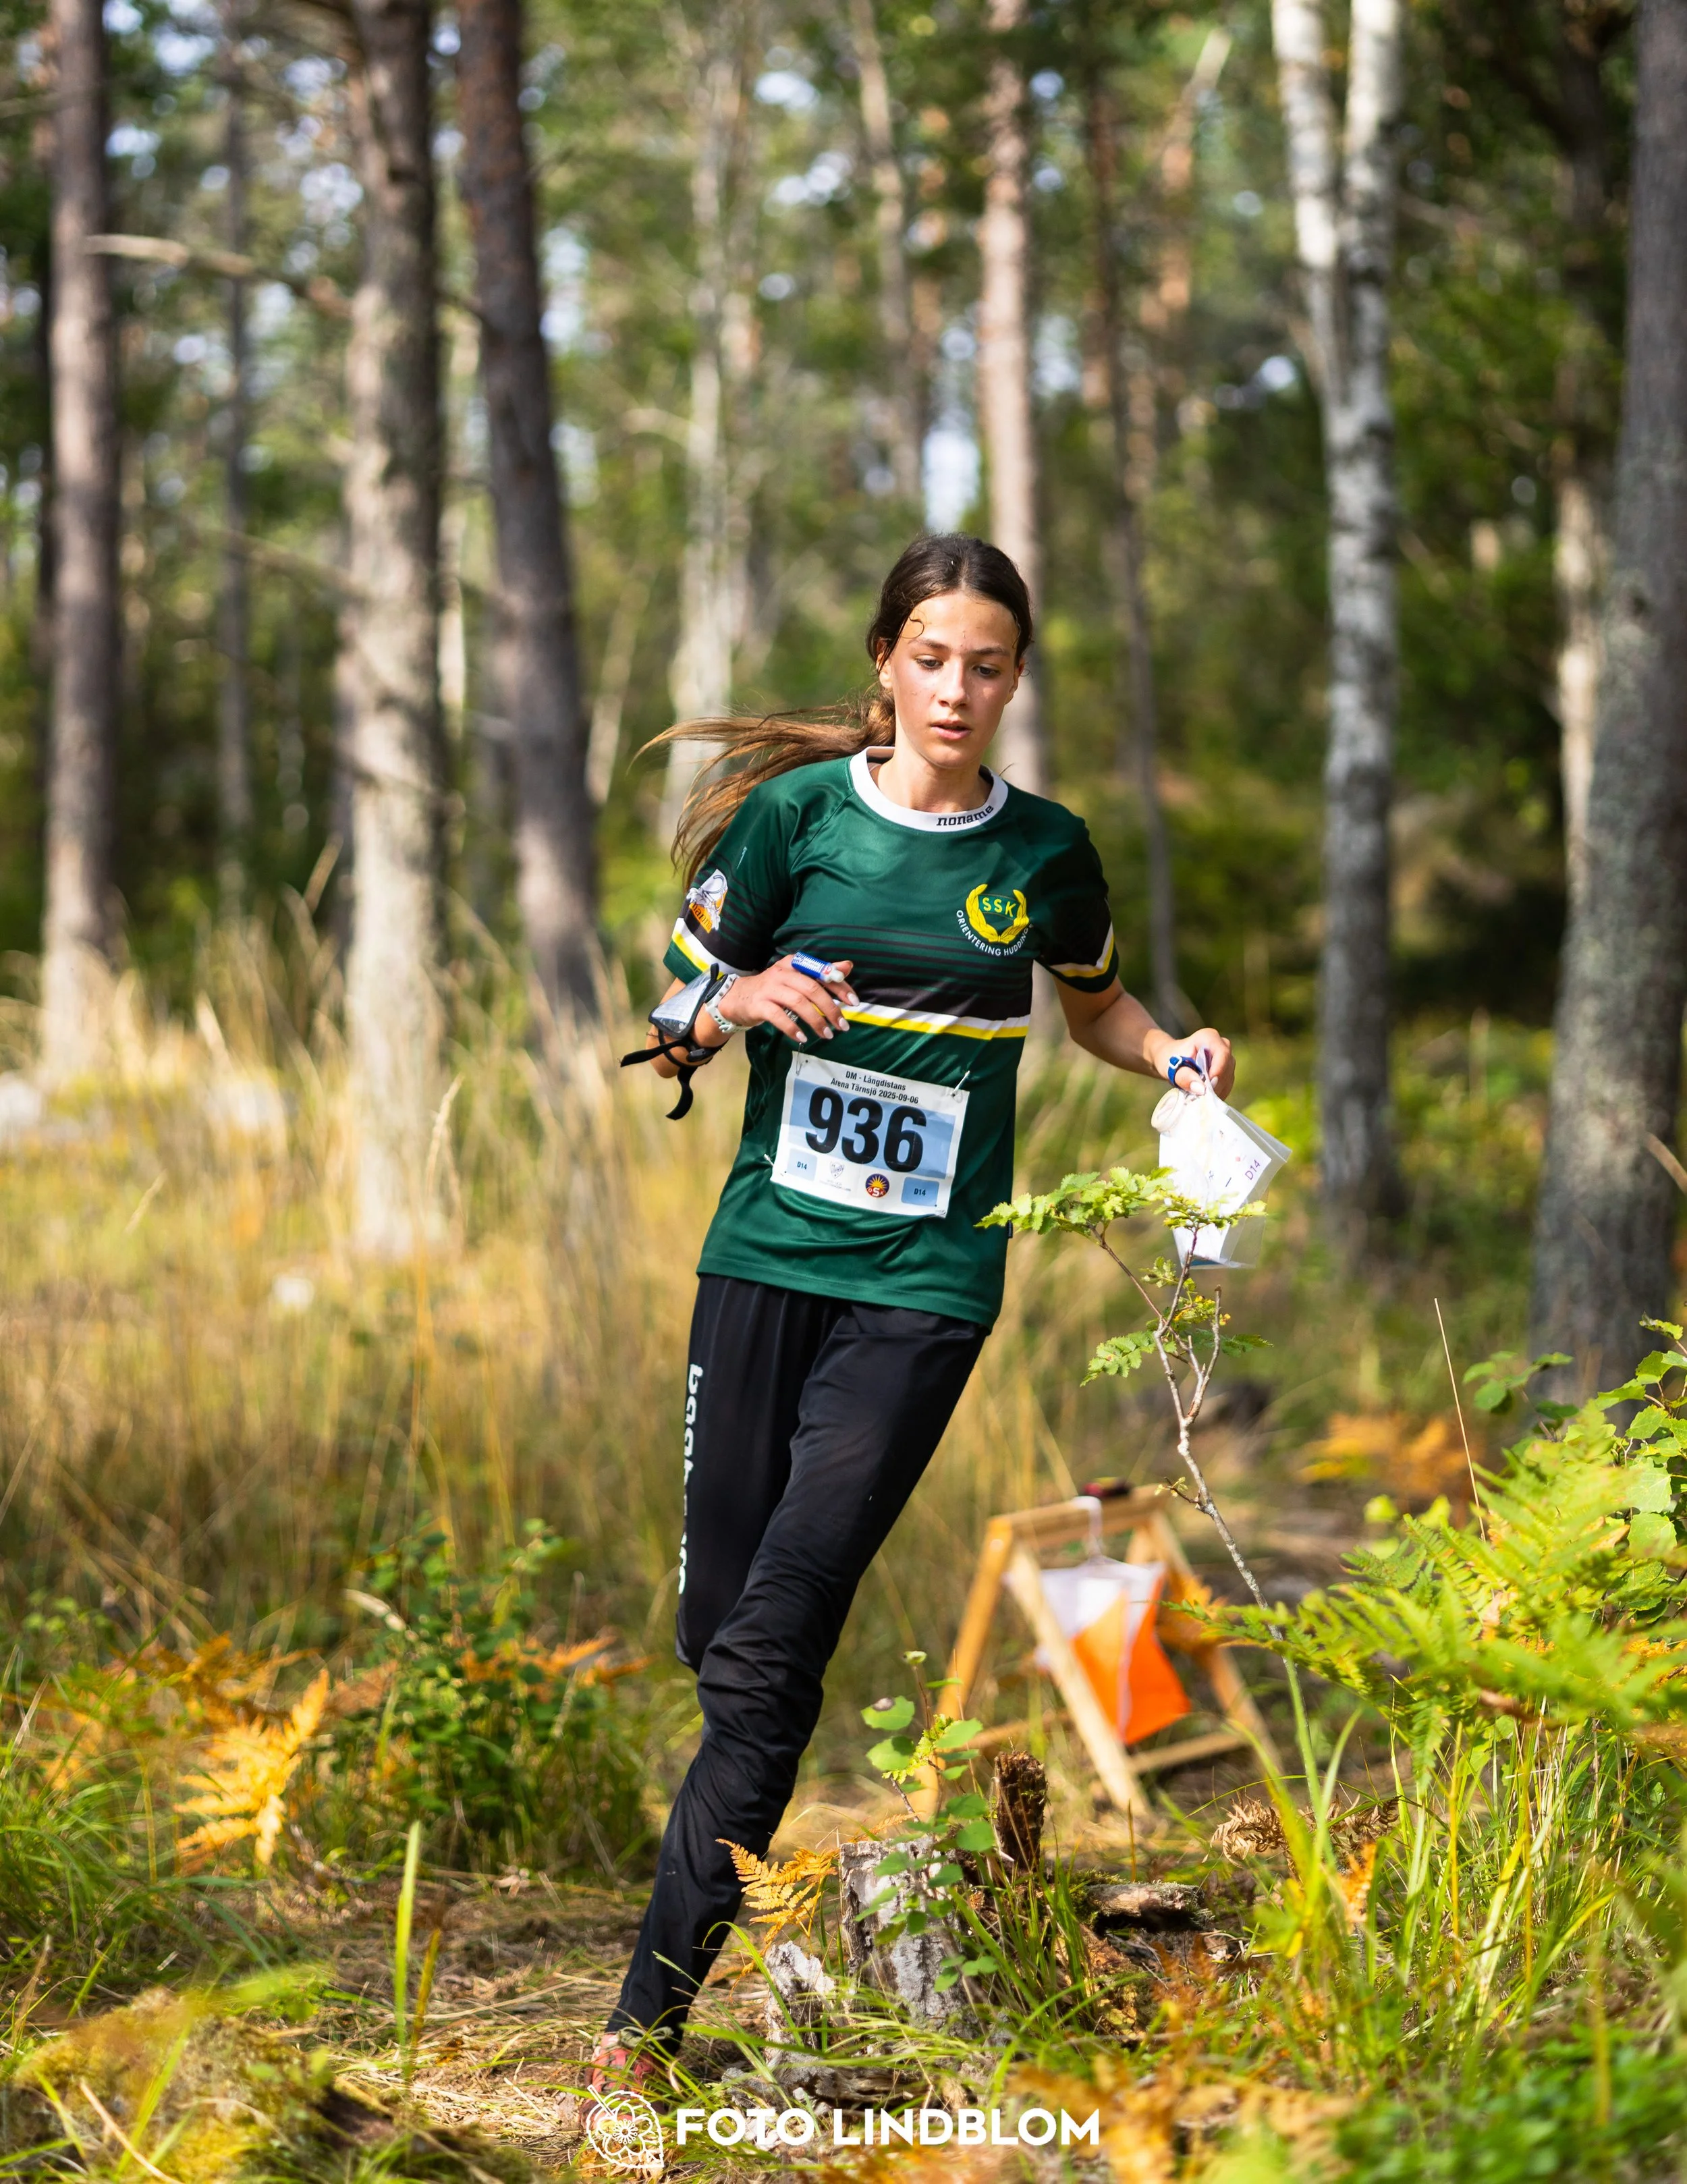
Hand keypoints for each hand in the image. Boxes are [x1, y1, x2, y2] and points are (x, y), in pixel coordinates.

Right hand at [714, 956, 858, 1046]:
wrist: (738, 997)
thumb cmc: (774, 989)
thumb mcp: (798, 977)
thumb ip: (822, 973)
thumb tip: (848, 966)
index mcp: (795, 964)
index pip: (822, 973)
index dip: (840, 987)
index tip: (854, 1002)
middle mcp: (783, 973)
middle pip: (812, 989)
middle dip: (830, 1008)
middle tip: (842, 1025)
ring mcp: (770, 989)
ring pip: (798, 1003)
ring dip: (815, 1020)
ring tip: (827, 1035)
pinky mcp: (759, 1004)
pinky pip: (778, 1016)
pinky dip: (792, 1028)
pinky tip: (802, 1038)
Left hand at [1146, 1025, 1234, 1099]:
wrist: (1169, 1059)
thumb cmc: (1169, 1059)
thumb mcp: (1173, 1069)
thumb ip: (1185, 1078)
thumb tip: (1202, 1089)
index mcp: (1208, 1037)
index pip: (1222, 1053)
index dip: (1218, 1070)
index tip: (1209, 1085)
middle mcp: (1221, 1044)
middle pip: (1227, 1066)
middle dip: (1216, 1083)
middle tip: (1201, 1095)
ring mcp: (1225, 1057)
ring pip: (1229, 1076)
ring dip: (1217, 1089)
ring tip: (1200, 1096)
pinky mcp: (1227, 1070)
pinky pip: (1227, 1083)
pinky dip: (1217, 1092)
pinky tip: (1205, 1096)